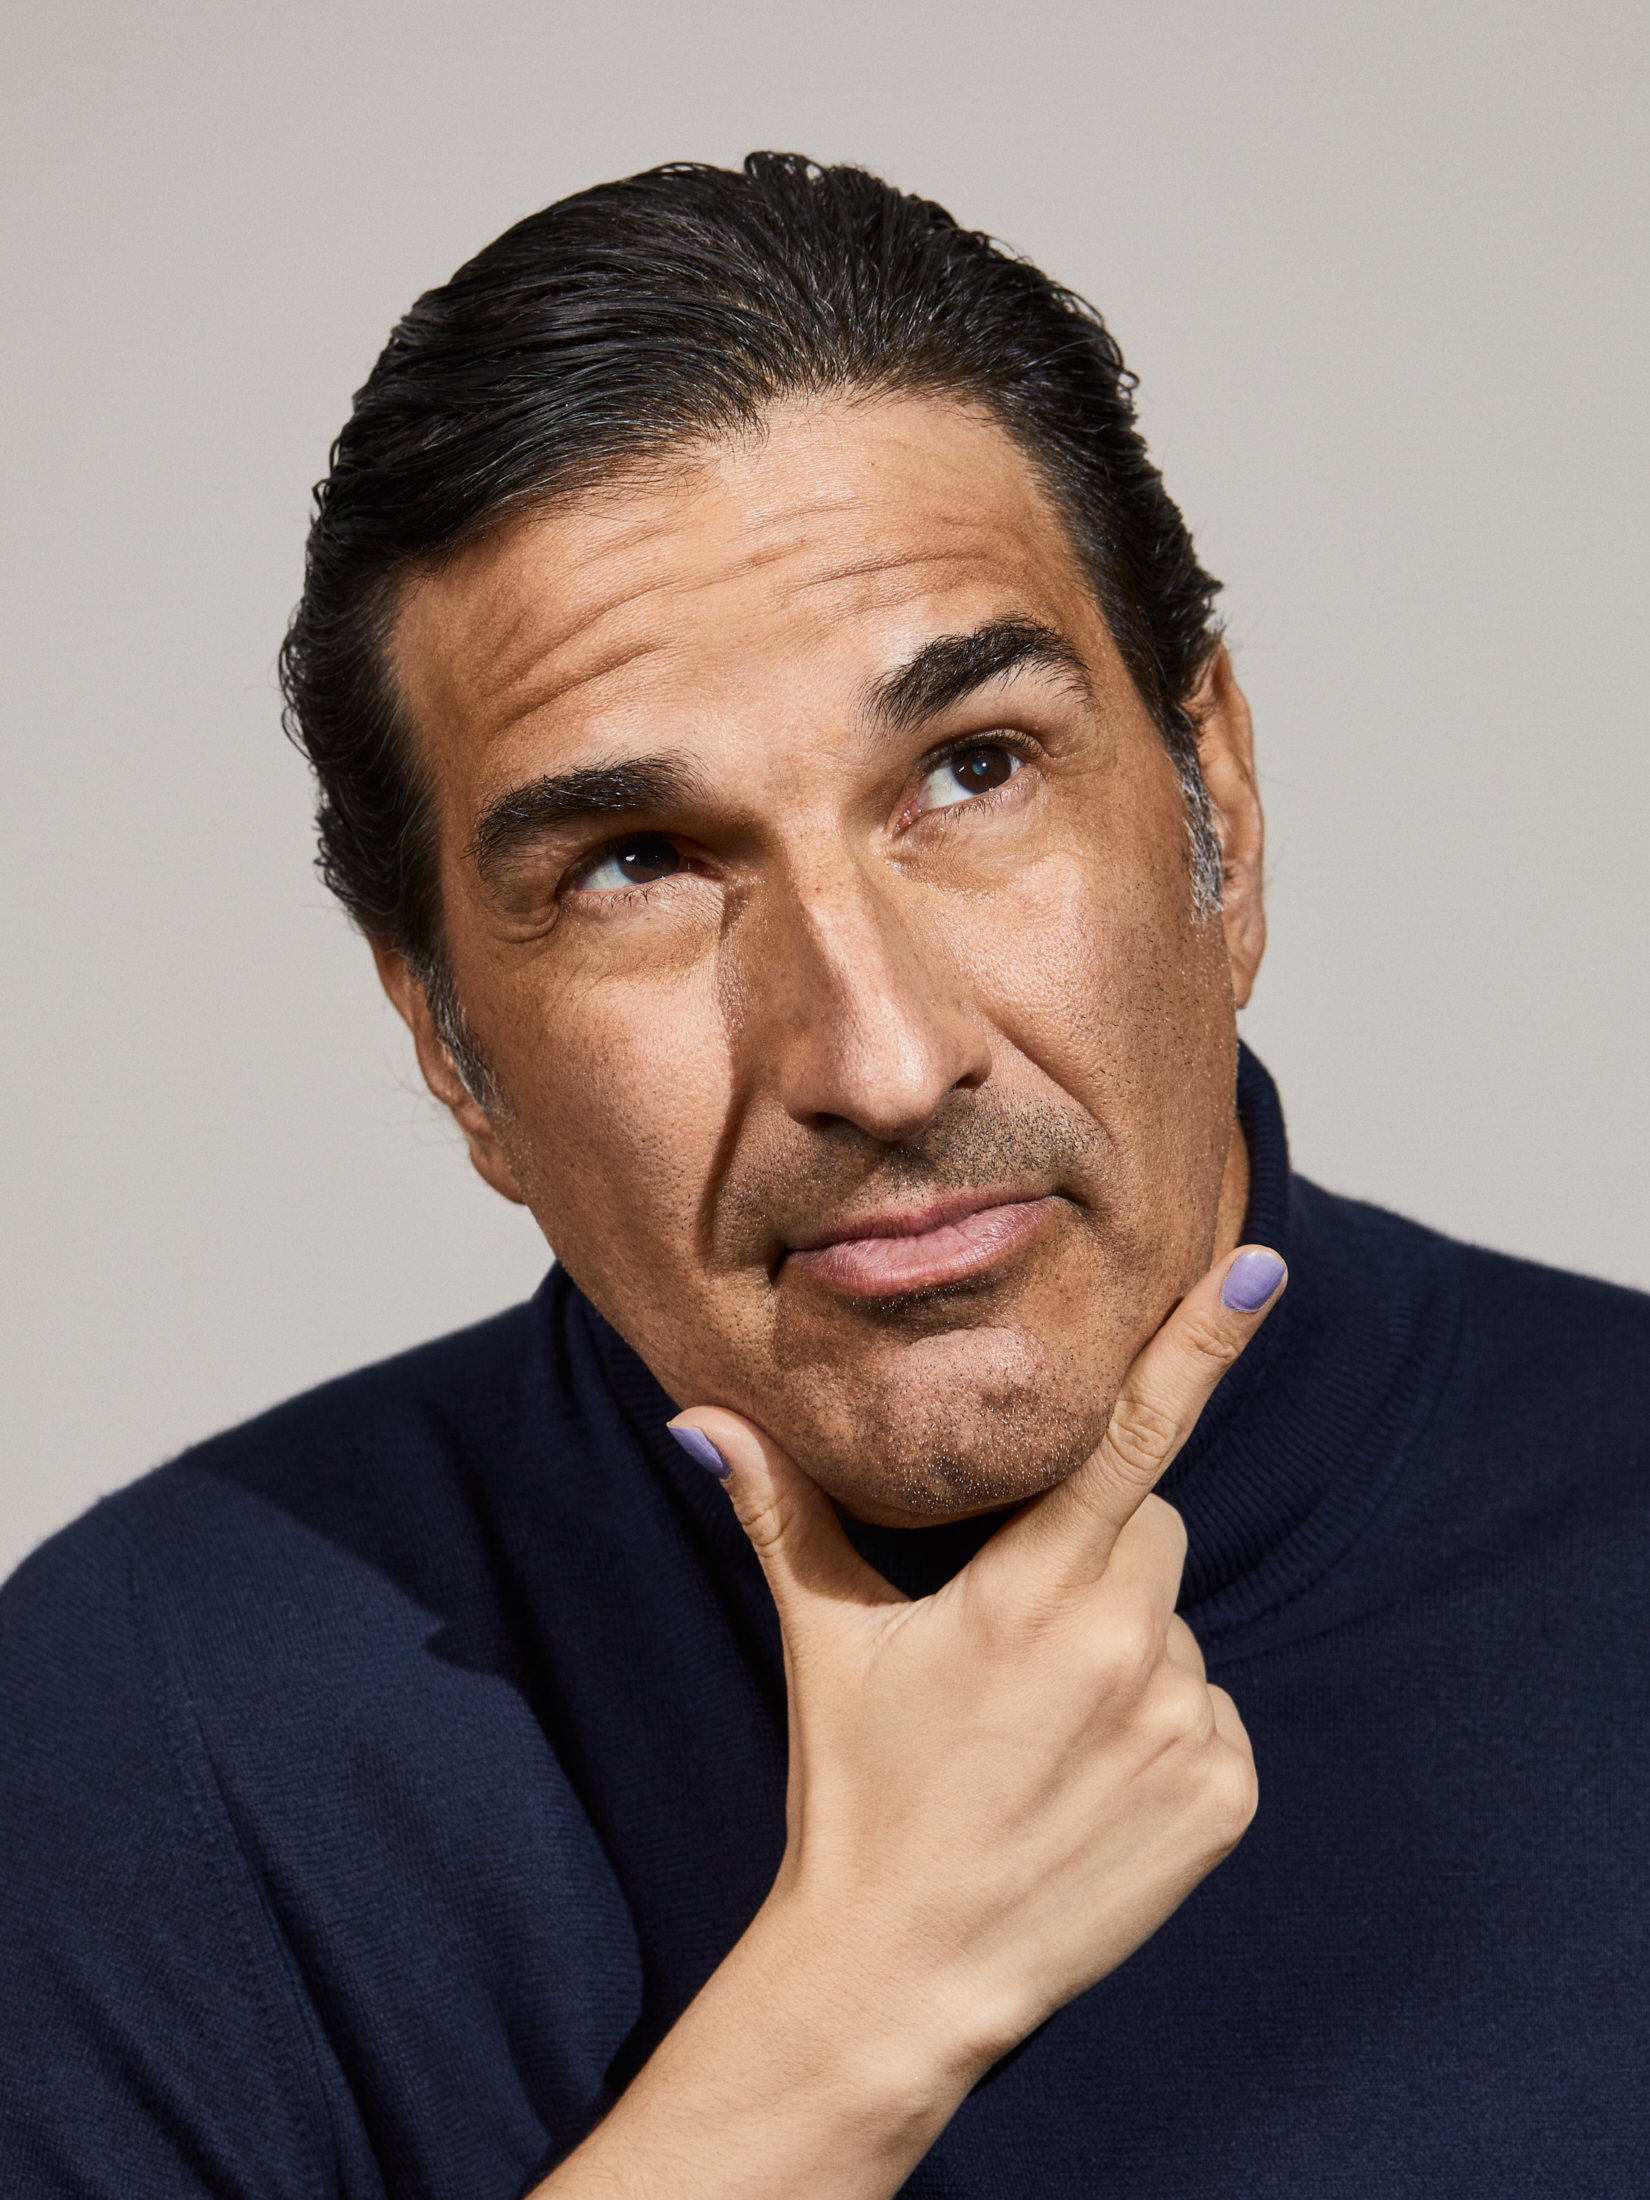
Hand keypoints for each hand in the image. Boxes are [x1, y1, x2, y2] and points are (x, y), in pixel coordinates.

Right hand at [675, 1243, 1282, 2075]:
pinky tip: (1091, 1783)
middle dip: (1098, 1545)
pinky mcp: (1224, 1799)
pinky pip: (1214, 1713)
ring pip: (1179, 1621)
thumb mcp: (822, 1642)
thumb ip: (777, 1511)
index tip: (1261, 1269)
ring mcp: (1181, 1728)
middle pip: (1149, 1521)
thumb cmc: (856, 1794)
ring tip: (1044, 1726)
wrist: (905, 1977)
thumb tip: (700, 1415)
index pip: (1127, 1439)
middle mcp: (1120, 1651)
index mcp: (1025, 1594)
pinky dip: (1167, 1728)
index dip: (1197, 1347)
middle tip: (1018, 1628)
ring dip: (1130, 1643)